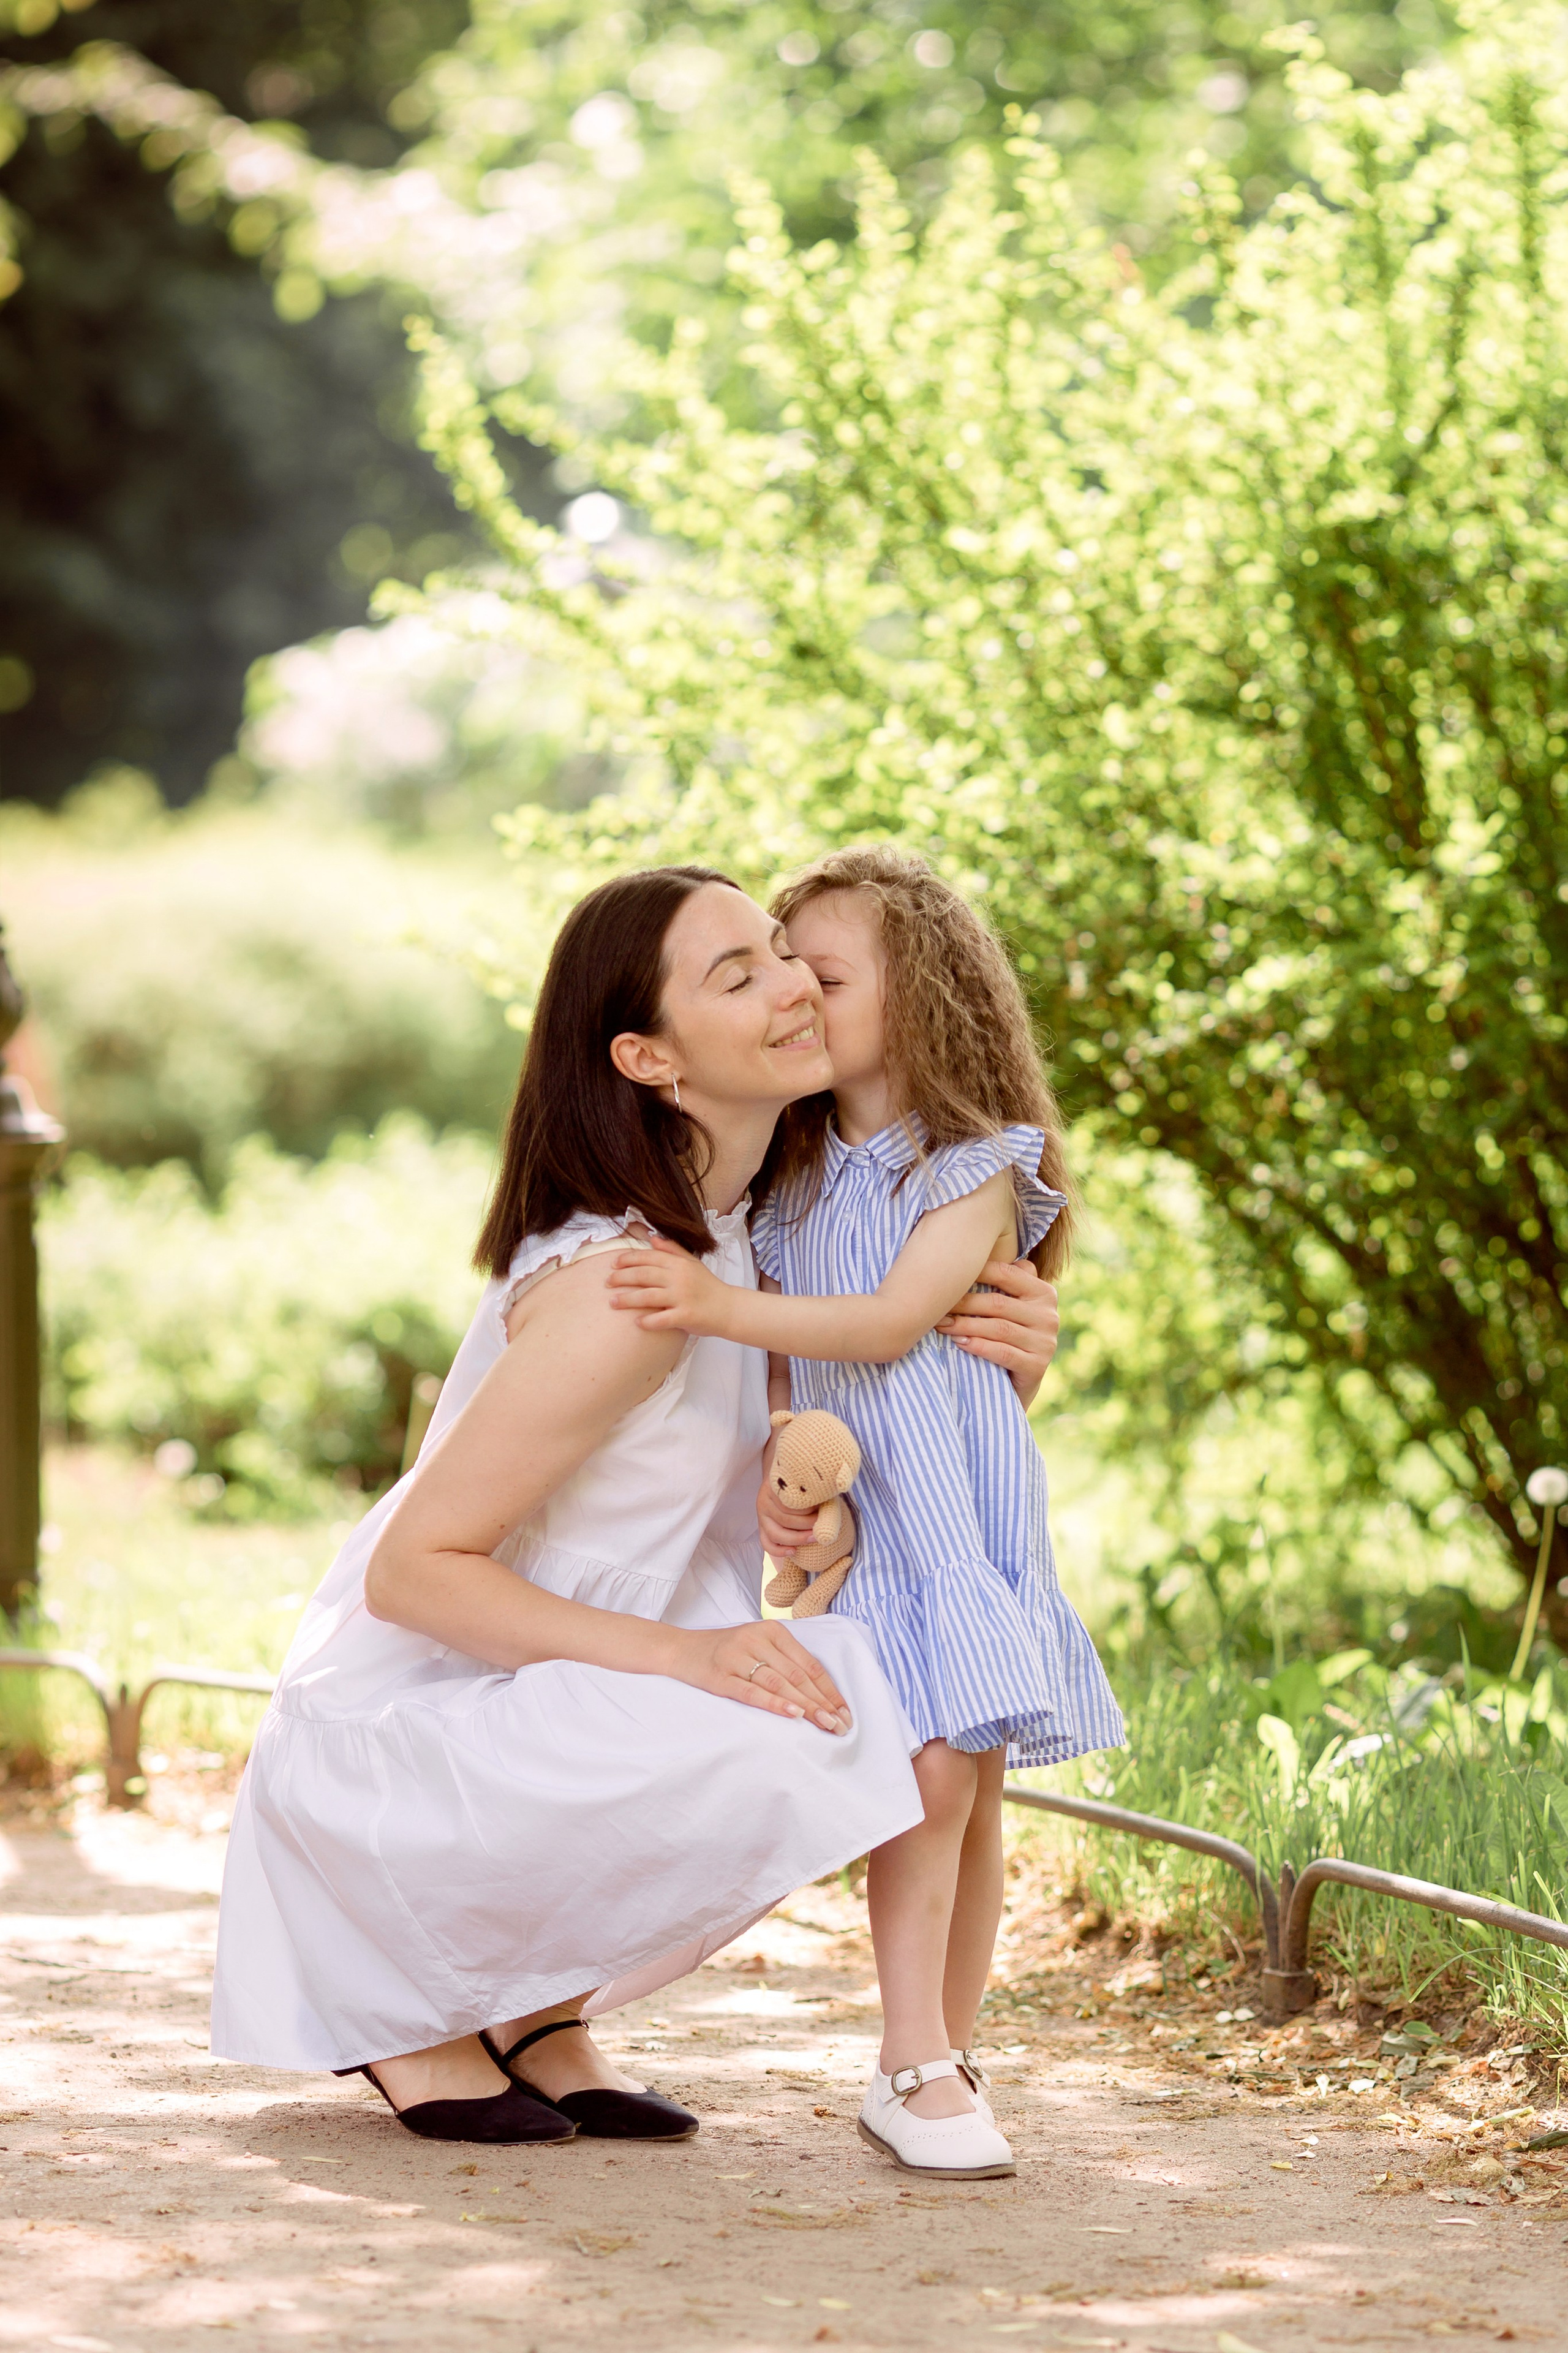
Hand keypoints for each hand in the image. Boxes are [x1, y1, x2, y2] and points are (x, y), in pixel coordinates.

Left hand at [605, 1234, 734, 1335]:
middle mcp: (679, 1278)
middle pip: (644, 1275)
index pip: (649, 1257)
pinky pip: (662, 1319)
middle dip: (622, 1278)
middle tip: (607, 1283)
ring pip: (648, 1296)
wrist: (729, 1308)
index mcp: (679, 1264)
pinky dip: (648, 1321)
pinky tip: (636, 1323)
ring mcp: (682, 1297)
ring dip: (627, 1299)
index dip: (628, 1259)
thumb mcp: (692, 1263)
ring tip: (612, 1303)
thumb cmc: (708, 1286)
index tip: (613, 1264)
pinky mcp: (686, 1316)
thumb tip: (652, 1238)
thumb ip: (673, 1250)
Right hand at [668, 1620, 852, 1734]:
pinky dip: (773, 1703)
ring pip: (779, 1683)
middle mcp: (756, 1640)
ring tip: (824, 1723)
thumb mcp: (759, 1646)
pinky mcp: (719, 1676)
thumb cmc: (728, 1651)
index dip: (830, 1690)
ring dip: (805, 1705)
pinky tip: (792, 1714)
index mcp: (772, 1631)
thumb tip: (822, 1695)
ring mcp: (737, 1657)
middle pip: (797, 1675)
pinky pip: (751, 1691)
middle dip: (822, 1703)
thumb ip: (786, 1662)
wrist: (681, 1649)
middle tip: (840, 1725)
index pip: (809, 1664)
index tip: (845, 1713)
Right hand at [757, 1416, 817, 1556]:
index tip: (823, 1509)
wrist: (781, 1476)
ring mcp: (761, 1515)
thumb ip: (820, 1482)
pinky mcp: (761, 1527)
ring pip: (775, 1533)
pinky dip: (779, 1551)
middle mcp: (764, 1500)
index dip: (809, 1509)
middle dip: (807, 1525)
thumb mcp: (808, 1477)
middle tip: (822, 1526)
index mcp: (774, 1485)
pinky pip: (766, 1543)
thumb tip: (842, 1484)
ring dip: (797, 1538)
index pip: (791, 1503)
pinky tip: (794, 1551)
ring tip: (814, 1537)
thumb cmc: (800, 1479)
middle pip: (785, 1519)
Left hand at [936, 1257, 1059, 1407]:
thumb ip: (1006, 1281)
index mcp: (1044, 1293)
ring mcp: (1045, 1342)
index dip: (976, 1272)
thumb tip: (973, 1250)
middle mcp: (1049, 1315)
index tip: (946, 1273)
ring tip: (941, 1325)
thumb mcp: (1011, 1307)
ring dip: (965, 1325)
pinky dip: (978, 1346)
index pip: (1006, 1274)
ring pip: (998, 1328)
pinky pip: (1003, 1352)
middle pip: (998, 1303)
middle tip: (936, 1306)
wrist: (1019, 1385)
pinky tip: (959, 1343)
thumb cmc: (1008, 1338)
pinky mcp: (1037, 1366)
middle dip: (963, 1304)